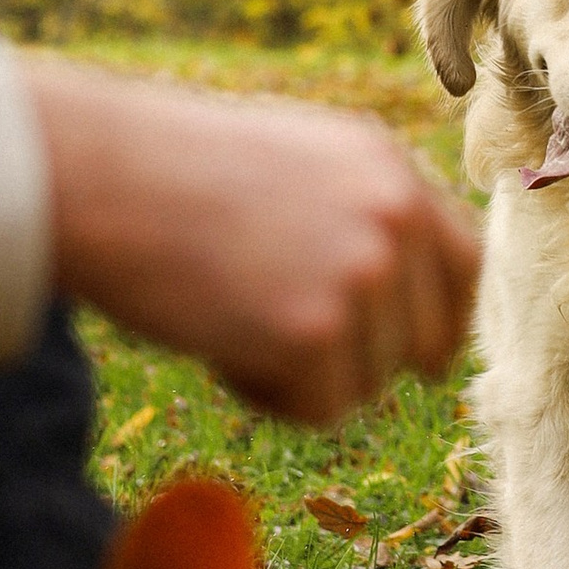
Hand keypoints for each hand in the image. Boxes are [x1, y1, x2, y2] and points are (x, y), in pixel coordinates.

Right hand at [23, 60, 480, 421]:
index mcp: (390, 168)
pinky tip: (220, 342)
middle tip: (283, 335)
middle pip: (428, 340)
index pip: (465, 268)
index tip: (410, 353)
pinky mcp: (317, 333)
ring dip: (306, 373)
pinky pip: (323, 409)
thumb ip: (361, 214)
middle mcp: (394, 216)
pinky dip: (270, 395)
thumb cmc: (174, 172)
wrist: (103, 178)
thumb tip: (406, 298)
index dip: (434, 319)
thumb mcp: (296, 160)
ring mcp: (362, 274)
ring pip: (371, 381)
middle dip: (365, 357)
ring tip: (232, 315)